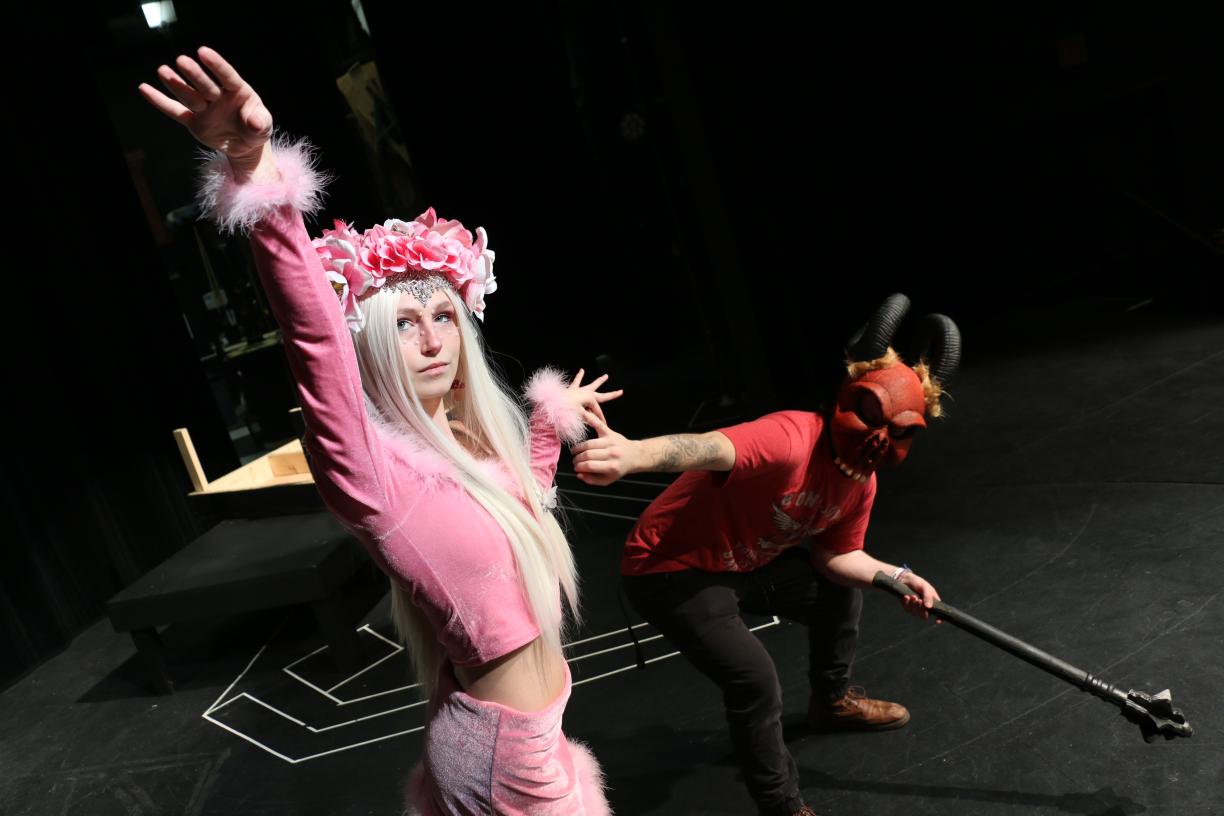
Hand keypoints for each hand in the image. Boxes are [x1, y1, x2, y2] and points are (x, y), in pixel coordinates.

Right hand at [138, 46, 271, 174]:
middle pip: (205, 85)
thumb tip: (255, 122)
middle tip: (181, 61)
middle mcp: (218, 96)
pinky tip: (144, 89)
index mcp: (238, 92)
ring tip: (163, 71)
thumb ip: (261, 123)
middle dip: (194, 74)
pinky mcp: (193, 121)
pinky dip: (160, 101)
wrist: (246, 146)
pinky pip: (175, 111)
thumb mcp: (263, 127)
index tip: (203, 51)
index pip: (227, 76)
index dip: (216, 65)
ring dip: (176, 84)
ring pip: (188, 95)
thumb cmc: (256, 129)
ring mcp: (204, 108)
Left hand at [562, 369, 622, 426]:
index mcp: (589, 399)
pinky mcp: (572, 390)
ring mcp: (580, 390)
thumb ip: (588, 418)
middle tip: (620, 391)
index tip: (604, 425)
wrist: (552, 403)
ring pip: (591, 385)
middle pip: (601, 396)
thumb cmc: (565, 410)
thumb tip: (593, 422)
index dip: (601, 419)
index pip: (598, 411)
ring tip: (605, 376)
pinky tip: (581, 370)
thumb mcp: (579, 416)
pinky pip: (576, 382)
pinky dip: (579, 376)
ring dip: (599, 381)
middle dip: (611, 395)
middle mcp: (586, 393)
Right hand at [571, 411, 638, 486]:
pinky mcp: (610, 433)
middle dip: (577, 459)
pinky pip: (598, 425)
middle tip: (574, 461)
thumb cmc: (619, 468)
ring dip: (578, 448)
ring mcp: (611, 442)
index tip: (575, 468)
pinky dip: (590, 419)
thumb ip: (592, 480)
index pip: (589, 466)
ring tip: (575, 452)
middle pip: (588, 455)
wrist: (634, 456)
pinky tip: (582, 415)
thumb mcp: (608, 480)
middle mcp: (612, 453)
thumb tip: (579, 475)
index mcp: (612, 466)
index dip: (579, 467)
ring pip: (589, 444)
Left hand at [899, 572, 941, 622]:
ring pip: (915, 613)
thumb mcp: (925, 587)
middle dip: (921, 609)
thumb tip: (929, 607)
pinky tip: (906, 596)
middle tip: (919, 600)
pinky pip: (907, 609)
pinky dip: (907, 603)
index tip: (937, 621)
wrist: (905, 579)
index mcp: (933, 602)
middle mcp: (925, 607)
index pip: (938, 613)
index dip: (939, 618)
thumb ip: (928, 597)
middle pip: (924, 616)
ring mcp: (916, 608)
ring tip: (913, 596)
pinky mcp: (907, 607)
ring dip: (913, 605)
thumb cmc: (918, 583)